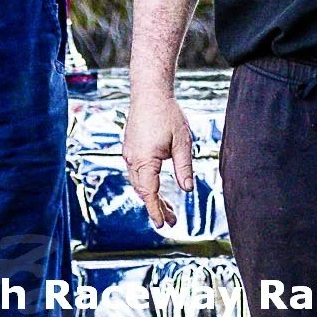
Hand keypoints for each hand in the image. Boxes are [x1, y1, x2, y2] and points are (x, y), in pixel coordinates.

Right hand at [122, 89, 195, 226]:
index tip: (162, 224)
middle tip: (171, 220)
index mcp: (144, 160)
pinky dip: (146, 183)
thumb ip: (184, 167)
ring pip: (138, 182)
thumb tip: (187, 189)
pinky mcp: (131, 148)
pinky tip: (156, 186)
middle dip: (156, 207)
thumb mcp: (182, 142)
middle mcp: (132, 159)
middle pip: (143, 191)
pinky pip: (136, 172)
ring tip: (167, 207)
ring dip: (151, 196)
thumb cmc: (167, 114)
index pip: (149, 193)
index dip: (156, 210)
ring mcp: (129, 153)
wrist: (149, 93)